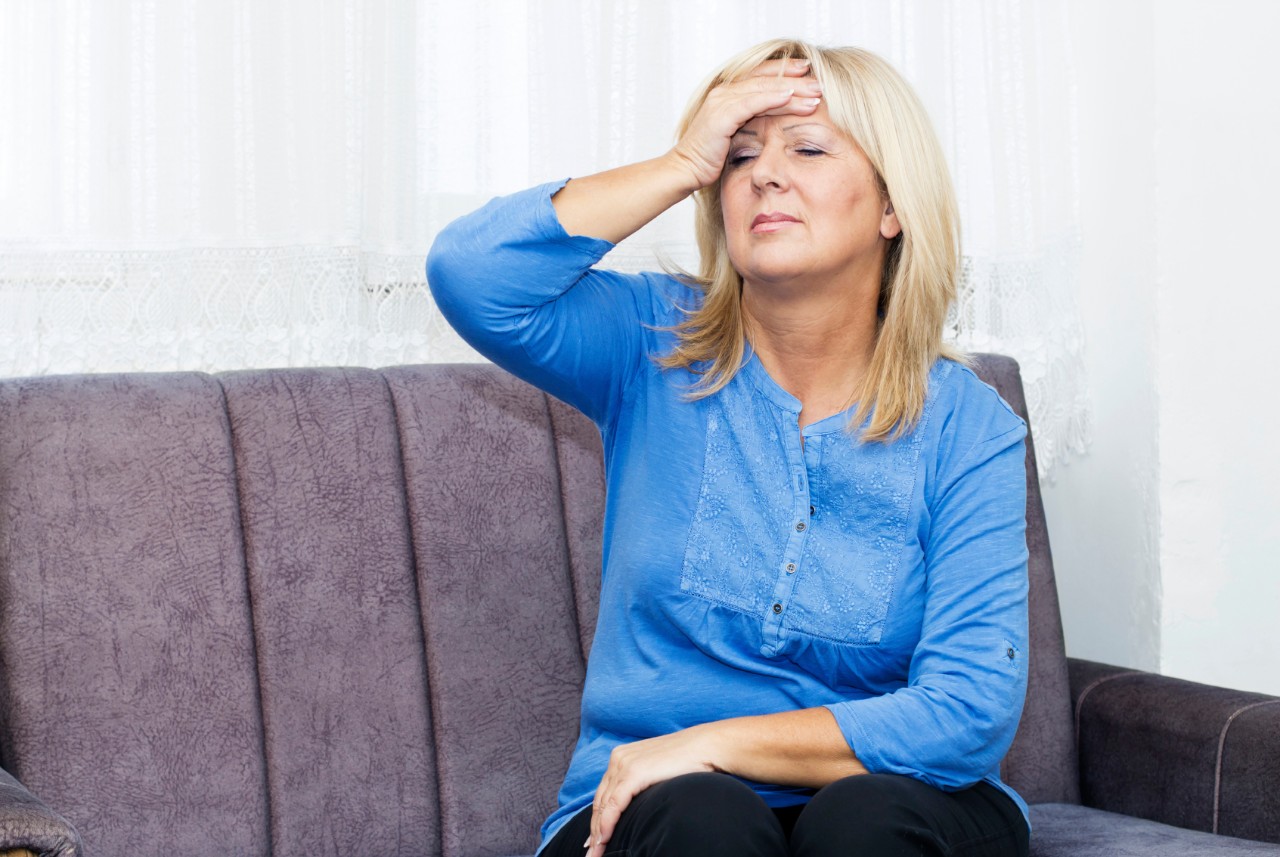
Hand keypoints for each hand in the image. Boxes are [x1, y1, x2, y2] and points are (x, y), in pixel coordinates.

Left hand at [584, 725, 722, 856]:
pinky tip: (605, 839)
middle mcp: (618, 758)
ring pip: (603, 804)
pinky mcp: (633, 772)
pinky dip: (607, 824)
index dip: (597, 818)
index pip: (604, 793)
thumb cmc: (688, 762)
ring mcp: (624, 764)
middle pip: (600, 801)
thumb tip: (634, 808)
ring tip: (597, 854)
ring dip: (598, 832)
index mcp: (622, 757)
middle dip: (594, 829)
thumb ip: (641, 784)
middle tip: (592, 853)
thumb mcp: (656, 773)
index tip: (595, 839)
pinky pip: (614, 804)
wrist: (706, 746)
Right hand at [665, 58, 823, 191]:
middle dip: (795, 79)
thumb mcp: (736, 136)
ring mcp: (722, 102)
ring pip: (763, 89)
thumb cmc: (710, 157)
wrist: (686, 170)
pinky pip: (752, 103)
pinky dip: (772, 98)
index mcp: (728, 94)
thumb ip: (752, 123)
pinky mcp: (721, 116)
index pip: (761, 75)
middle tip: (820, 82)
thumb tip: (776, 122)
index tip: (808, 71)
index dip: (785, 71)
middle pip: (766, 79)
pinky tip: (790, 96)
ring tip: (815, 92)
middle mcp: (724, 92)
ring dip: (791, 89)